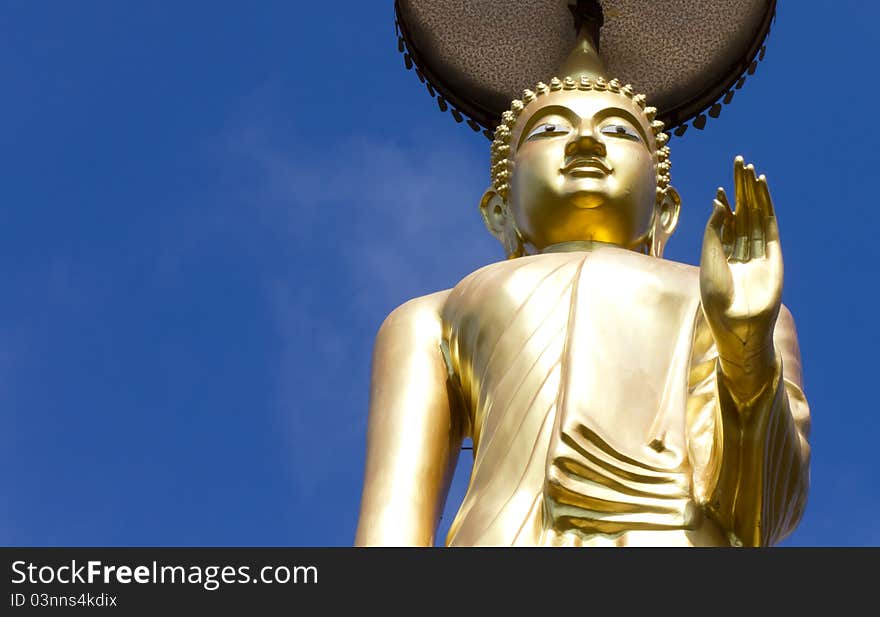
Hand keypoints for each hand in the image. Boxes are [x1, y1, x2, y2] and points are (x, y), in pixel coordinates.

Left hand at [700, 156, 782, 401]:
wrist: (738, 321)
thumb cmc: (717, 296)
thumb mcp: (710, 258)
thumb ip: (714, 229)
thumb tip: (719, 201)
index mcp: (720, 253)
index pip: (724, 222)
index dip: (723, 204)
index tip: (721, 188)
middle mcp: (738, 249)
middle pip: (741, 212)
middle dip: (740, 190)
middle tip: (738, 164)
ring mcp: (756, 251)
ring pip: (755, 215)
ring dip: (753, 193)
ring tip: (750, 170)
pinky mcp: (771, 254)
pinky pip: (769, 225)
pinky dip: (767, 207)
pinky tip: (763, 190)